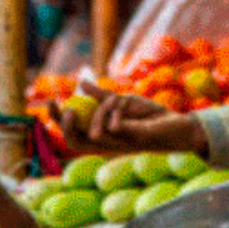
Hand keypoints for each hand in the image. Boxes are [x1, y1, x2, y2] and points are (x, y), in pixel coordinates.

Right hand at [57, 80, 207, 156]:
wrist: (178, 124)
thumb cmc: (151, 117)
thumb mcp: (122, 102)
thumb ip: (101, 95)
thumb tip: (80, 83)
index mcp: (102, 134)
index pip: (72, 133)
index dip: (58, 121)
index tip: (50, 102)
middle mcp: (107, 144)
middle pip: (75, 143)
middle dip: (66, 127)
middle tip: (68, 109)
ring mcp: (120, 144)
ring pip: (95, 134)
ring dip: (101, 112)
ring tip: (115, 100)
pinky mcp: (133, 140)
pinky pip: (115, 128)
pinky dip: (115, 112)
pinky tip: (124, 103)